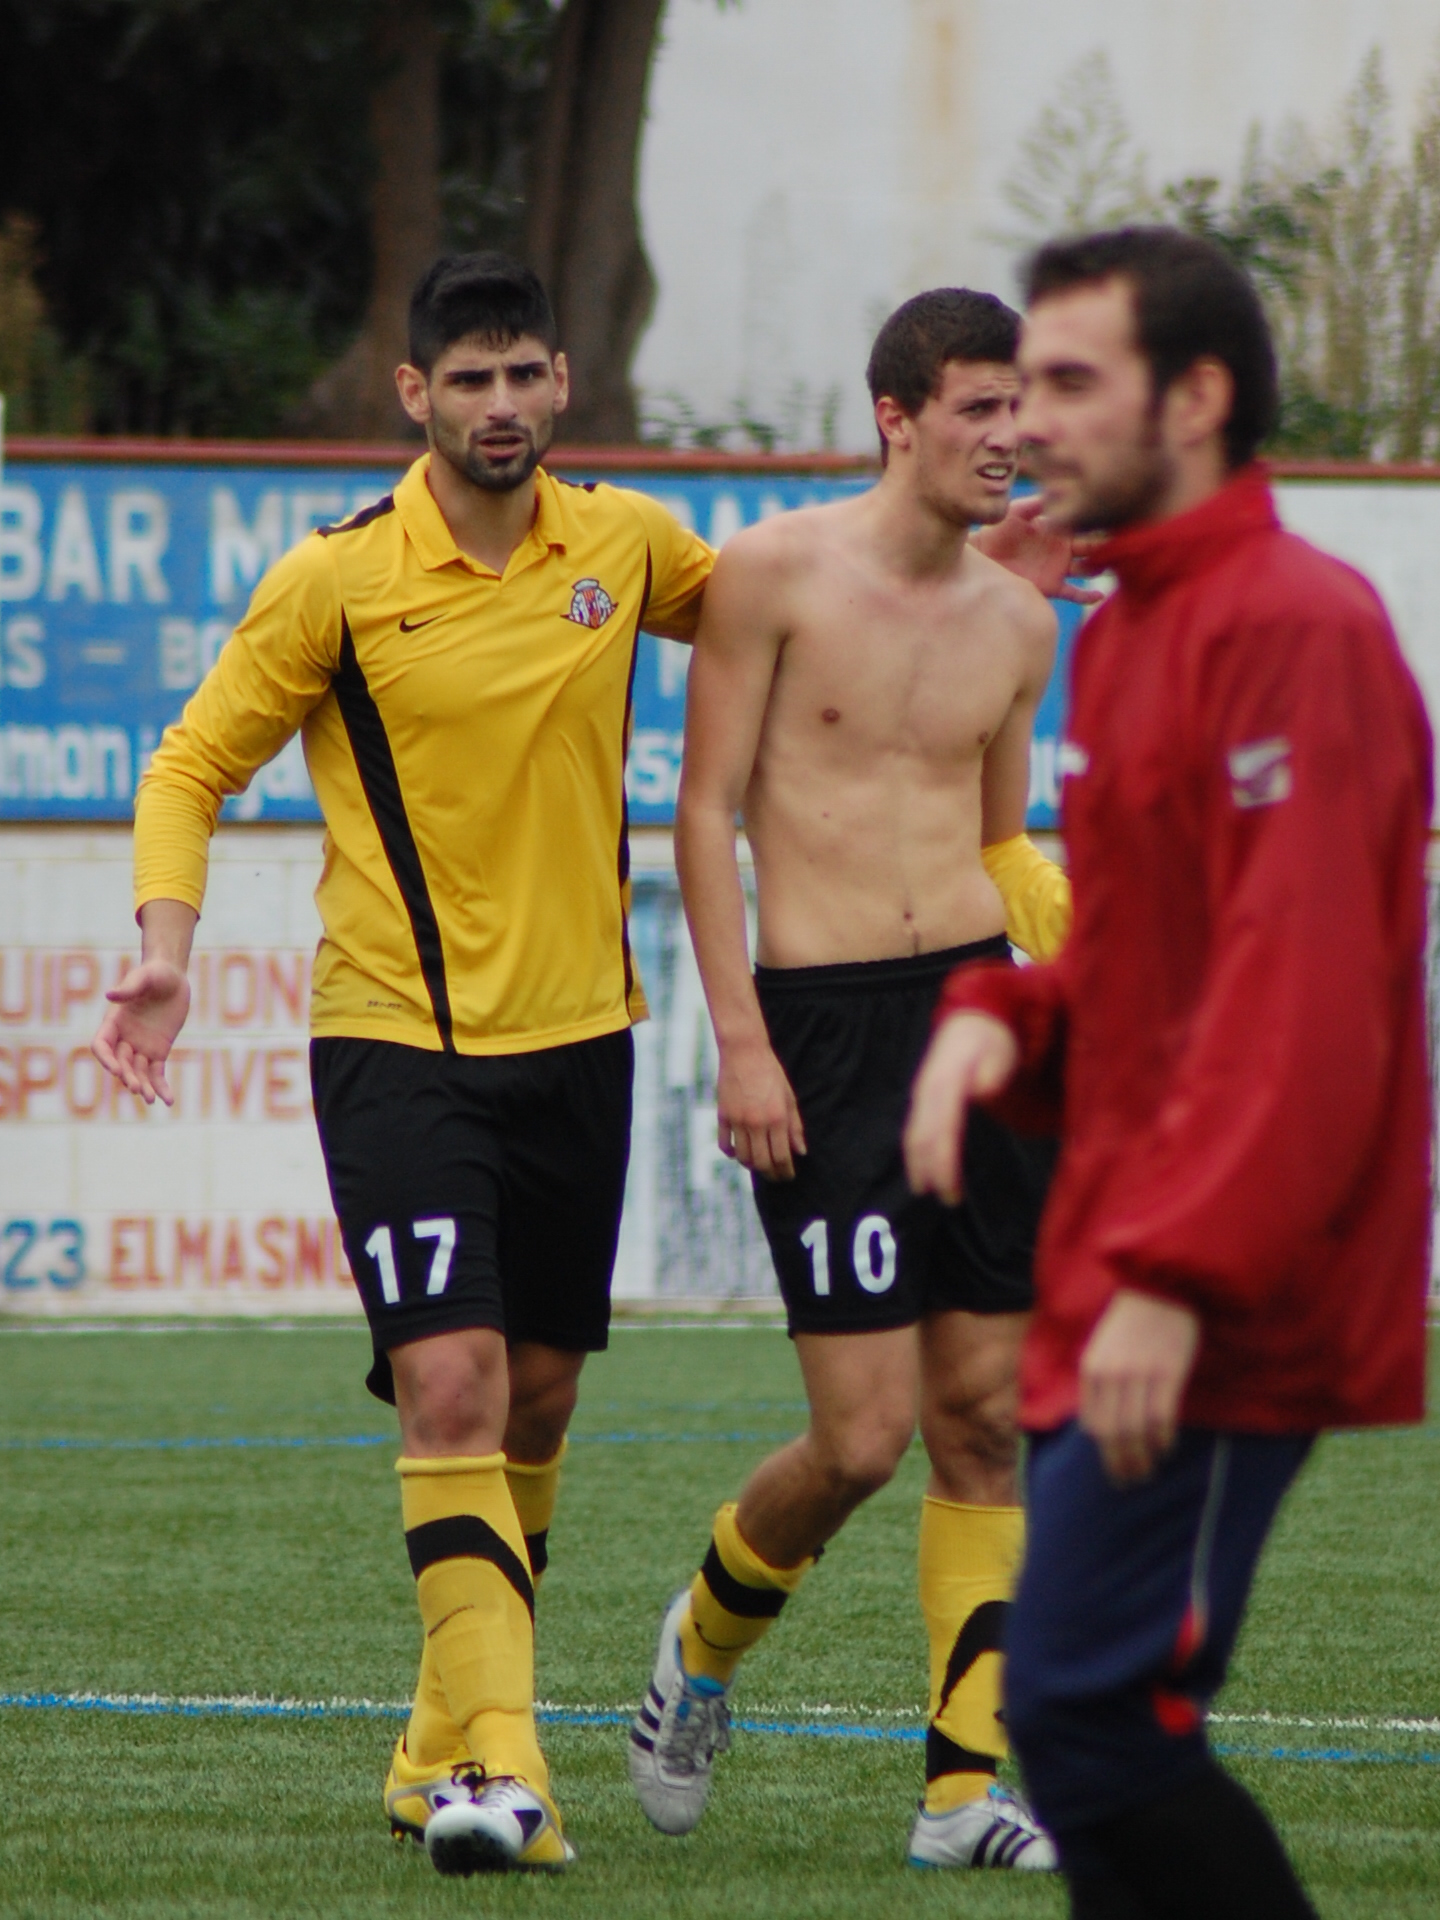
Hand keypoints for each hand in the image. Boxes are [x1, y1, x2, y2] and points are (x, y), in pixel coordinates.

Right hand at [91, 958, 191, 1105]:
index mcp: (113, 1021)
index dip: (106, 1059)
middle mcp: (123, 1037)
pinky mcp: (158, 1051)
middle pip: (120, 1063)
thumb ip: (129, 988)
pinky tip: (169, 1101)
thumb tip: (110, 995)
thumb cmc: (155, 974)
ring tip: (152, 1100)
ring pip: (138, 1072)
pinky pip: (157, 1073)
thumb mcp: (144, 977)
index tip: (118, 1069)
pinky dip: (162, 1087)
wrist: (174, 977)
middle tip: (137, 1088)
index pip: (101, 1045)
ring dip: (143, 1087)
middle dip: (127, 1076)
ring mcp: (140, 1046)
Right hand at [716, 1036, 806, 1179]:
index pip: (782, 1157)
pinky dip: (731, 1153)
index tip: (788, 1176)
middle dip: (771, 1174)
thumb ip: (795, 1127)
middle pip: (762, 1162)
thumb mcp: (789, 1098)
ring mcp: (737, 1120)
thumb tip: (800, 1152)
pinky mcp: (723, 1115)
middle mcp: (756, 1123)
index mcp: (777, 1118)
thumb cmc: (771, 1073)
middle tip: (776, 1177)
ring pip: (743, 1157)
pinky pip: (724, 1144)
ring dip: (752, 1166)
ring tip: (759, 1165)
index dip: (786, 1172)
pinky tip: (738, 1154)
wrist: (744, 1052)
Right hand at [903, 1012, 1018, 1203]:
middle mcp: (927, 1090)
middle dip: (931, 1170)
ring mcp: (922, 1094)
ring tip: (931, 1191)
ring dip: (920, 1165)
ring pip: (914, 1134)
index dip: (943, 1161)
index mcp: (946, 1082)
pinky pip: (915, 1129)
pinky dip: (917, 1153)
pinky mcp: (923, 1099)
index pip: (941, 1129)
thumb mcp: (998, 1049)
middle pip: (922, 1136)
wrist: (973, 1019)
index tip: (949, 1188)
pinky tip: (924, 1170)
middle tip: (948, 1200)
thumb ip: (992, 1070)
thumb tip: (982, 1087)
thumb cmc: (991, 1040)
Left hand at [975, 495, 1104, 604]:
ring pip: (1089, 568)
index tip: (1113, 518)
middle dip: (1106, 545)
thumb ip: (1036, 503)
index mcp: (1059, 529)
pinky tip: (1099, 594)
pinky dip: (1087, 596)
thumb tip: (1056, 490)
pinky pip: (1075, 593)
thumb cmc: (996, 530)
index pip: (1085, 524)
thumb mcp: (1016, 513)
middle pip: (1092, 546)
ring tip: (1110, 565)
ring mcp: (1060, 568)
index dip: (1098, 522)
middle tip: (1122, 542)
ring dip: (1100, 567)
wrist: (982, 556)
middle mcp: (1064, 548)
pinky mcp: (1052, 586)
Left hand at [1079, 1289, 1200, 1482]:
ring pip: (1137, 1430)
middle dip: (1121, 1463)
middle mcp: (1111, 1374)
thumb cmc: (1131, 1319)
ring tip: (1148, 1471)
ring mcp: (1139, 1373)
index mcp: (1092, 1368)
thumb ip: (1100, 1381)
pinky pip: (1162, 1416)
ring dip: (1143, 1457)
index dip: (1104, 1452)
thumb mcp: (1103, 1347)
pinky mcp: (1167, 1371)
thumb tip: (1100, 1423)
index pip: (1093, 1424)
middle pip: (1113, 1434)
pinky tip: (1166, 1447)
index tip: (1114, 1468)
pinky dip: (1163, 1437)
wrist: (1159, 1285)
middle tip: (1131, 1481)